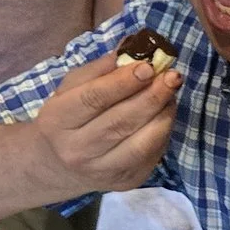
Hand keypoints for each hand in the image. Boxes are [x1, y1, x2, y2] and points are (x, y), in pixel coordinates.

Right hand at [30, 51, 181, 191]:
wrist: (58, 165)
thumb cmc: (66, 117)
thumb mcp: (69, 89)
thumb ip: (98, 70)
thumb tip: (130, 48)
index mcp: (57, 121)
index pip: (92, 100)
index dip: (122, 82)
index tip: (147, 66)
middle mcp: (77, 151)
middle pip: (120, 122)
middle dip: (151, 96)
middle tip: (171, 76)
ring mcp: (102, 171)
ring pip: (141, 143)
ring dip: (163, 114)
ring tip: (171, 92)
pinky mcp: (125, 182)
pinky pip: (152, 155)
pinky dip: (164, 131)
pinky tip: (166, 113)